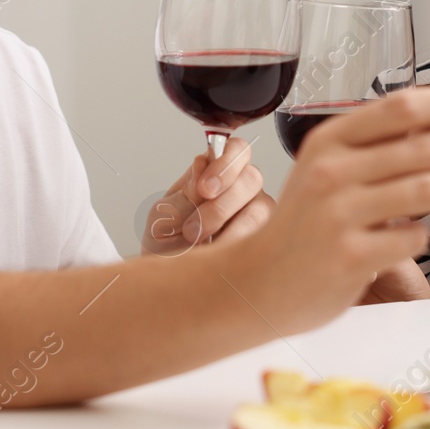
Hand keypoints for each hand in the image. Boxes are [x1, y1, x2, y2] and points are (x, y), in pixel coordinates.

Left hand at [142, 137, 272, 255]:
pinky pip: (262, 235)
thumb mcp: (165, 215)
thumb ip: (186, 191)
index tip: (205, 189)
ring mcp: (256, 211)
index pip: (236, 149)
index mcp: (215, 172)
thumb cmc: (166, 243)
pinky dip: (235, 244)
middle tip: (195, 228)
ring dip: (227, 228)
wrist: (168, 279)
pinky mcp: (264, 237)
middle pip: (252, 177)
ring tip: (199, 244)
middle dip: (222, 204)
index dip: (225, 163)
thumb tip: (203, 161)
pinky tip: (216, 253)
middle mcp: (241, 187)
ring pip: (260, 207)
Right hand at [222, 82, 429, 333]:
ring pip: (427, 190)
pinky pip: (411, 238)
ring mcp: (340, 214)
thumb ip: (379, 148)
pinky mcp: (350, 256)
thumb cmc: (305, 224)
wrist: (259, 282)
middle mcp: (333, 171)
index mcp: (330, 139)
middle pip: (424, 146)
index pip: (402, 107)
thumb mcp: (330, 170)